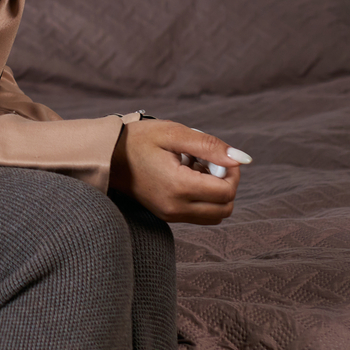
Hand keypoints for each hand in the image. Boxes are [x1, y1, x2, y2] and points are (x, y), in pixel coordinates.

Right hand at [110, 120, 248, 224]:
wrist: (105, 156)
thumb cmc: (137, 140)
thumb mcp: (173, 133)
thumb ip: (210, 146)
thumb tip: (244, 159)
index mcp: (179, 186)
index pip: (227, 191)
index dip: (232, 172)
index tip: (218, 156)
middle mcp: (176, 207)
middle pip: (225, 208)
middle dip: (226, 184)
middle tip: (209, 163)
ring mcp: (170, 214)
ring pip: (215, 215)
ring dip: (216, 195)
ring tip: (197, 170)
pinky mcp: (166, 215)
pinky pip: (199, 216)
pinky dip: (203, 200)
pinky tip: (188, 178)